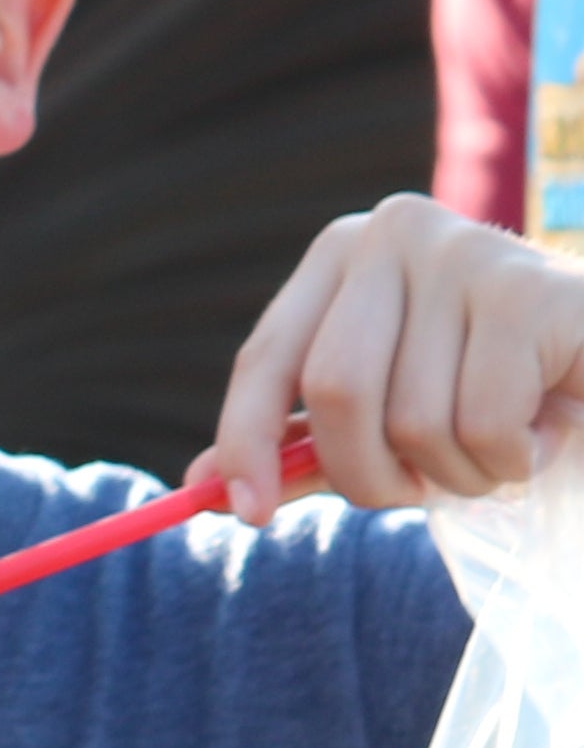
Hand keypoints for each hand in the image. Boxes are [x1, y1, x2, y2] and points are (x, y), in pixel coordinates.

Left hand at [217, 197, 583, 511]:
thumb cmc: (498, 388)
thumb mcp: (388, 412)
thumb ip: (302, 443)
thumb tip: (200, 489)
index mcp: (345, 252)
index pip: (267, 358)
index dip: (247, 442)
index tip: (247, 514)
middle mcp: (399, 233)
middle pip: (335, 392)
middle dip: (369, 474)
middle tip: (418, 491)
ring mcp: (472, 252)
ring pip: (414, 420)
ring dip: (457, 471)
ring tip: (501, 444)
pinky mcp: (540, 293)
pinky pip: (483, 424)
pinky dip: (512, 459)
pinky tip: (547, 428)